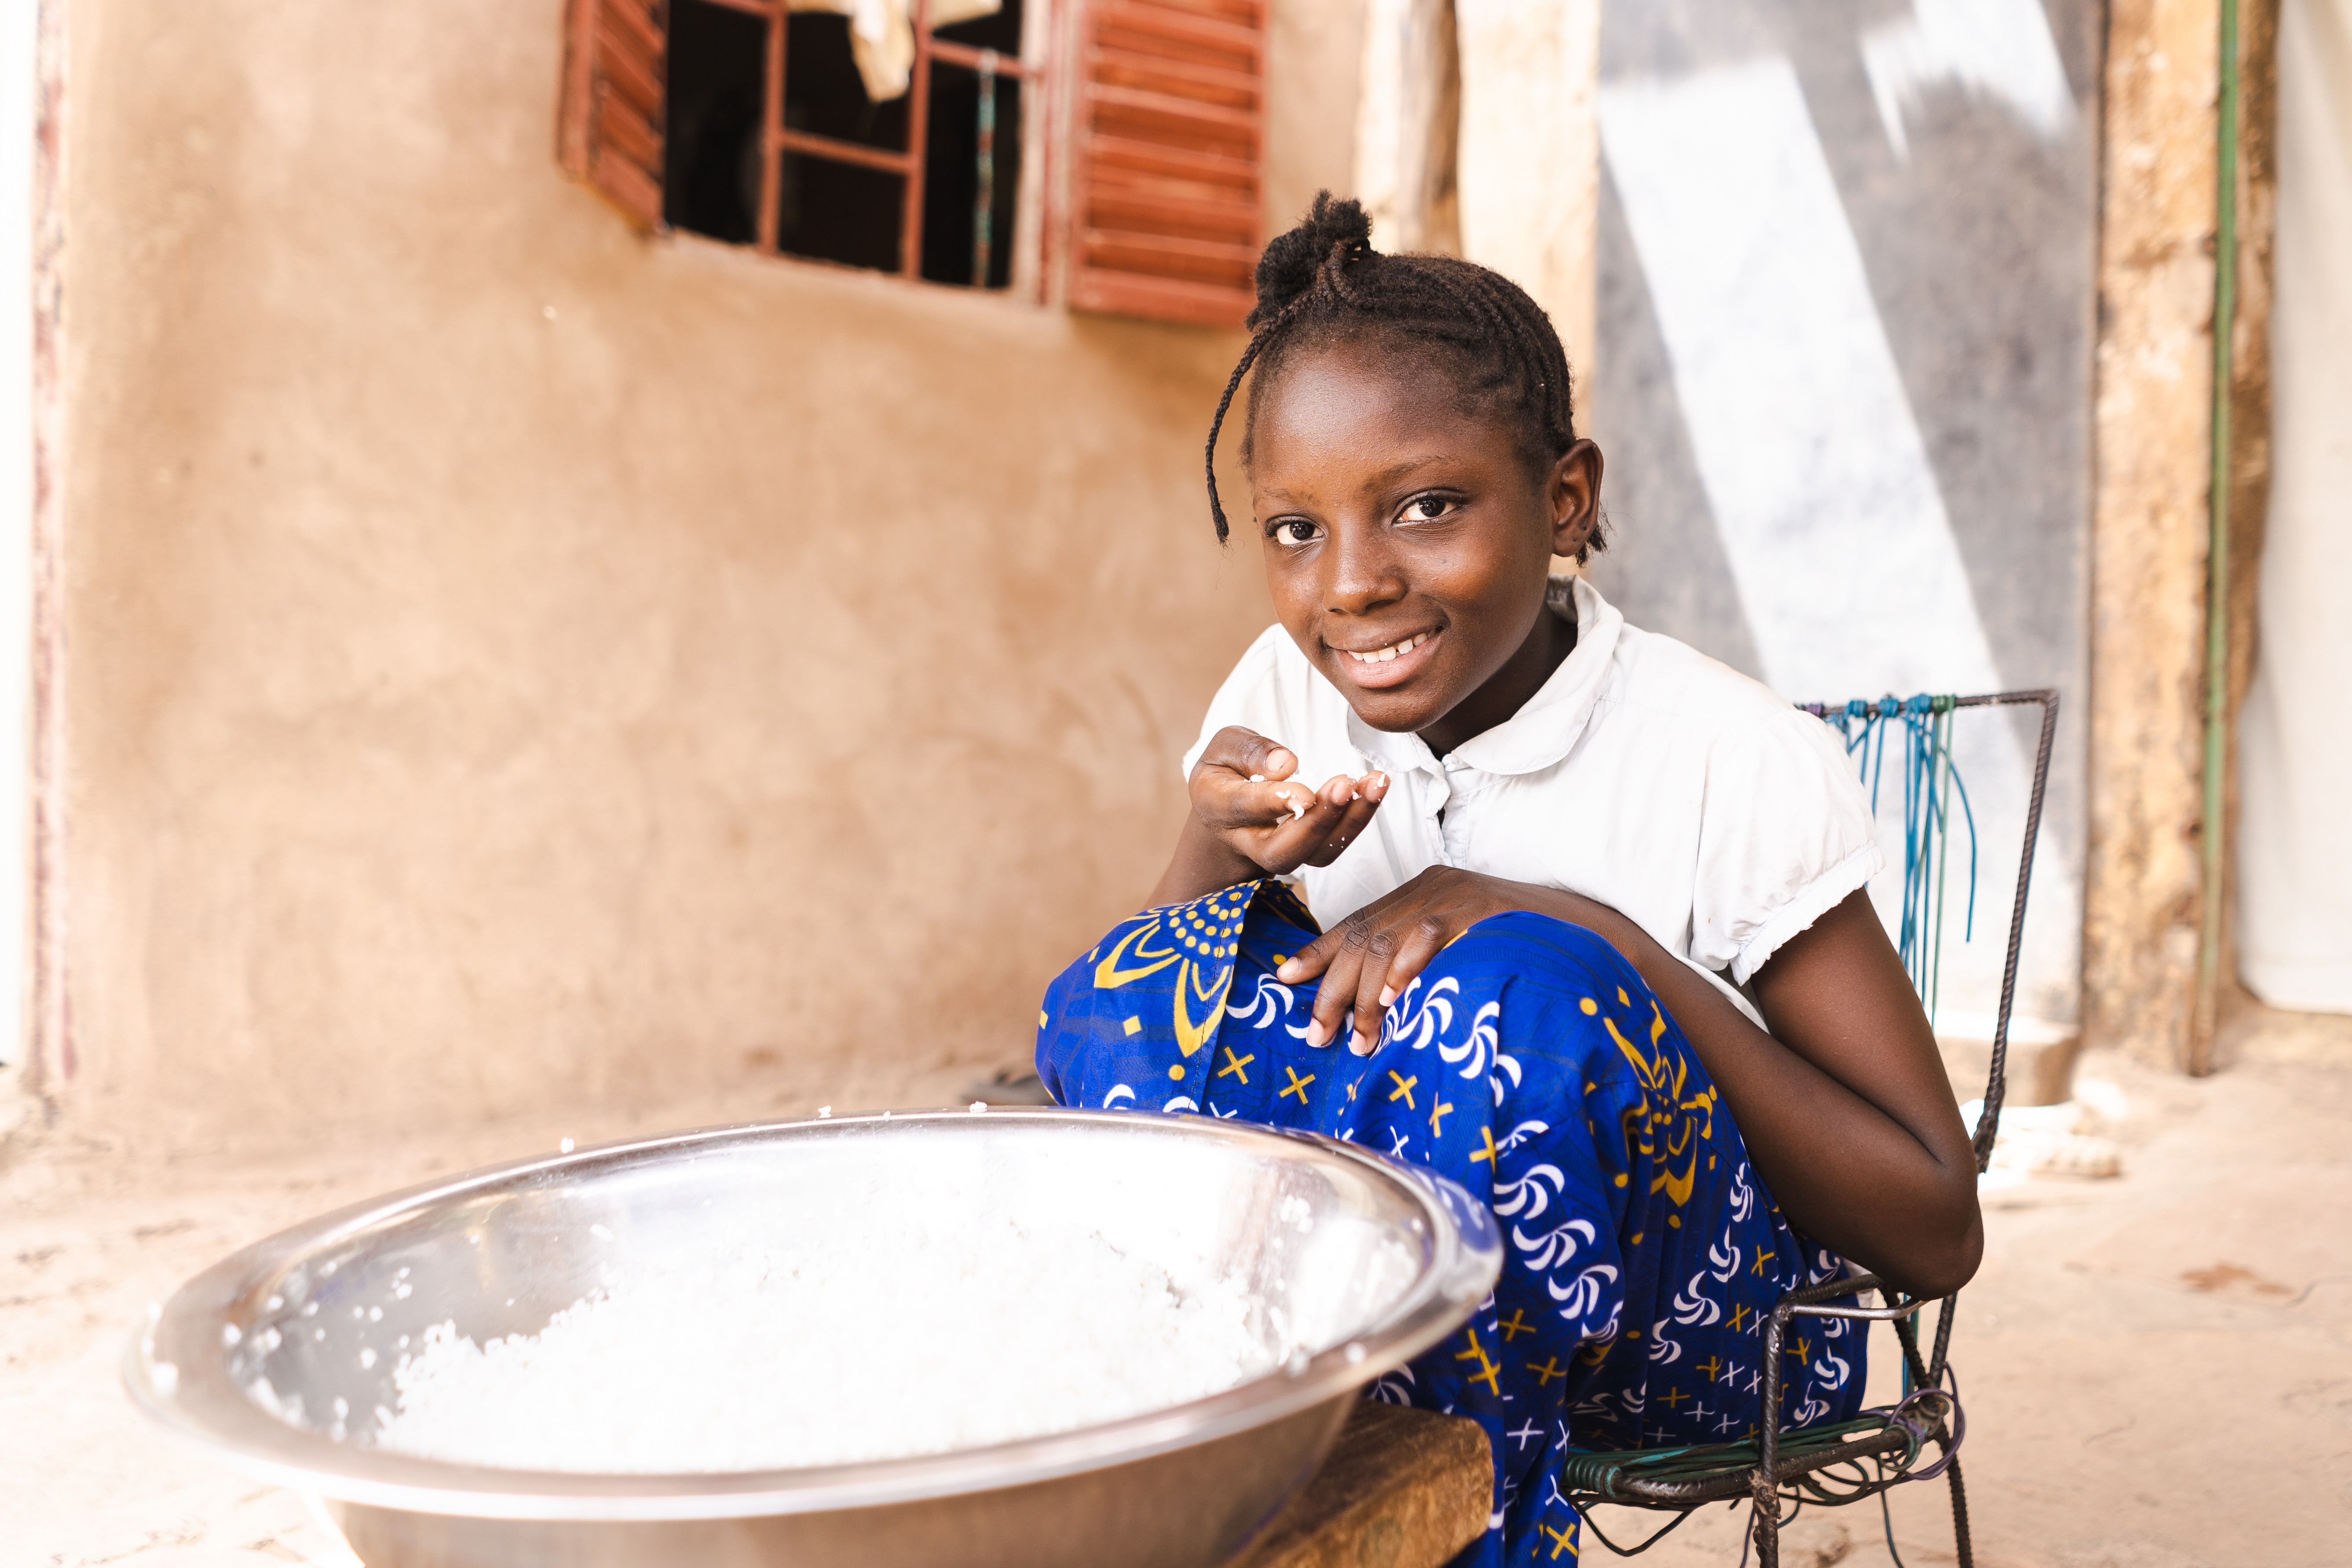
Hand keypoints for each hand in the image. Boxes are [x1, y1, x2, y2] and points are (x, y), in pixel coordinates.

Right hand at [1185, 727, 1387, 877]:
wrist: (1225, 818)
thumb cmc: (1226, 773)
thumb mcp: (1224, 748)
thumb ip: (1249, 750)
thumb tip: (1286, 765)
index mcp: (1217, 806)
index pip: (1246, 809)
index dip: (1276, 803)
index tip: (1305, 793)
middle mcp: (1246, 841)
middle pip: (1282, 850)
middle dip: (1318, 821)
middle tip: (1344, 785)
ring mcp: (1278, 855)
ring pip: (1315, 854)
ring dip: (1350, 820)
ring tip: (1375, 782)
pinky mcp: (1306, 855)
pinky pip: (1333, 847)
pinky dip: (1358, 819)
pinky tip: (1375, 788)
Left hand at [1277, 867, 1562, 1054]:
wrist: (1590, 937)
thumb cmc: (1523, 952)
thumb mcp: (1462, 948)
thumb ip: (1420, 961)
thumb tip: (1376, 1005)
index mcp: (1423, 890)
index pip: (1359, 921)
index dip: (1320, 951)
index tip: (1286, 979)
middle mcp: (1432, 886)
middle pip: (1363, 935)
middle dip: (1333, 987)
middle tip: (1317, 1033)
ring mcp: (1457, 896)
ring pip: (1387, 942)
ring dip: (1365, 997)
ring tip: (1356, 1039)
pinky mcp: (1480, 909)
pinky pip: (1428, 937)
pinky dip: (1406, 970)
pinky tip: (1392, 1003)